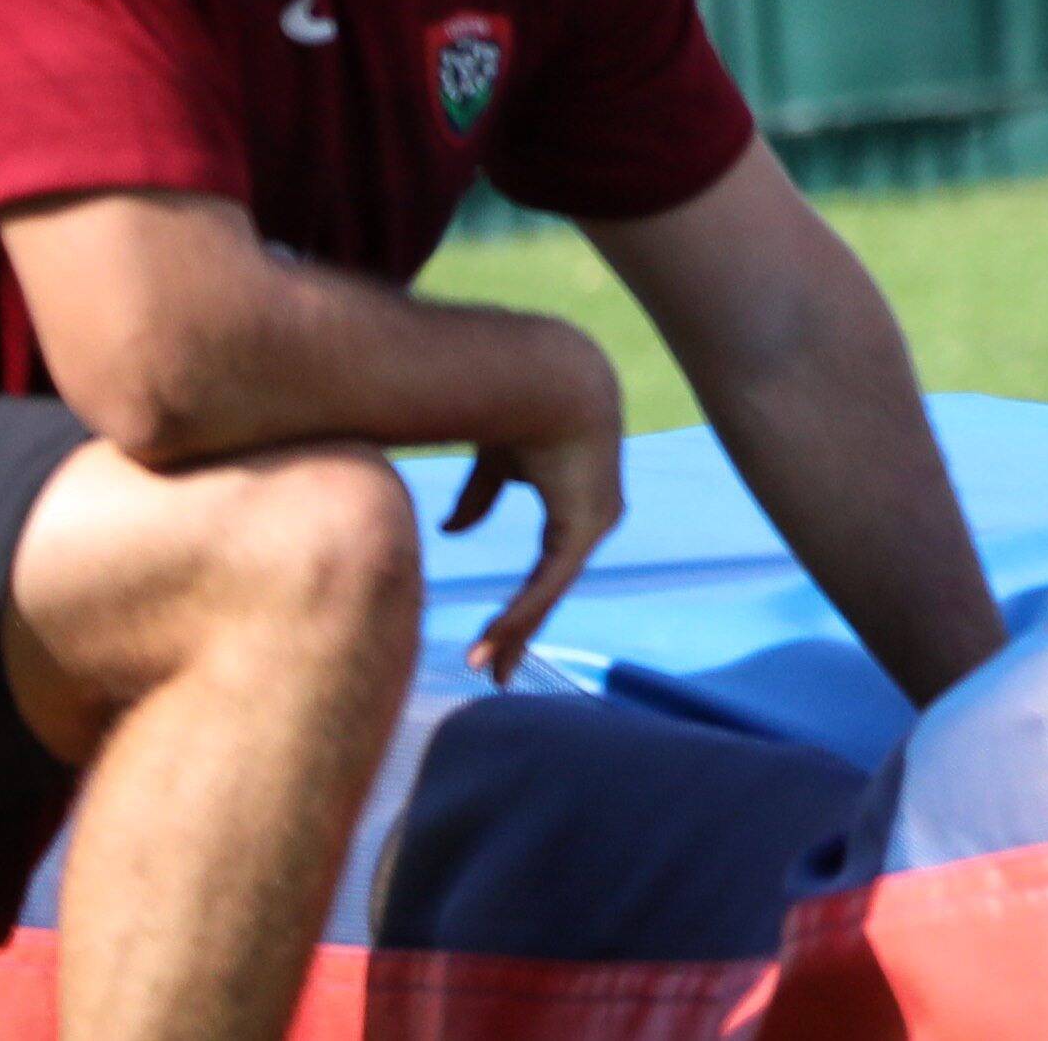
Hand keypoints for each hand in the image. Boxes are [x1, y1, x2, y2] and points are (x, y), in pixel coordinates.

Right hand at [448, 348, 624, 682]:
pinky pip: (548, 582)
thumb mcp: (497, 462)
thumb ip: (480, 498)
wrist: (549, 375)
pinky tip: (494, 642)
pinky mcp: (586, 526)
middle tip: (496, 673)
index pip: (546, 572)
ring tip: (490, 670)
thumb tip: (452, 530)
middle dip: (519, 634)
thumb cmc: (525, 408)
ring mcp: (595, 526)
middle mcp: (593, 522)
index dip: (521, 607)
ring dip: (515, 634)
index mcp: (577, 508)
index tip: (495, 641)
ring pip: (548, 594)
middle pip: (549, 592)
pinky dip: (519, 612)